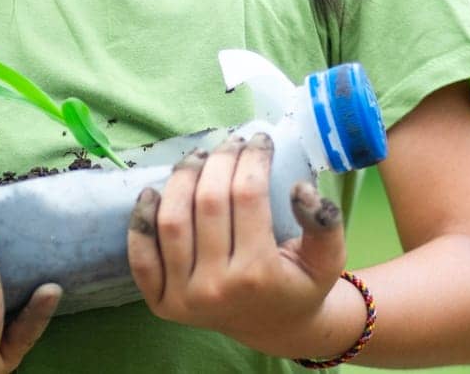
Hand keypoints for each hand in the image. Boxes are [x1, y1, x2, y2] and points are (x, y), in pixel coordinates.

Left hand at [125, 132, 347, 353]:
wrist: (275, 328)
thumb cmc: (300, 286)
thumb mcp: (328, 259)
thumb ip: (325, 223)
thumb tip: (299, 188)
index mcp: (258, 274)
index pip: (247, 196)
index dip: (252, 158)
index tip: (259, 139)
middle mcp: (216, 287)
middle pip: (208, 202)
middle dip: (220, 159)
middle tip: (230, 142)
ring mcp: (183, 298)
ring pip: (171, 221)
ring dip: (181, 178)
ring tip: (199, 157)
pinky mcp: (160, 303)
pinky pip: (141, 257)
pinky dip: (140, 221)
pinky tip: (152, 192)